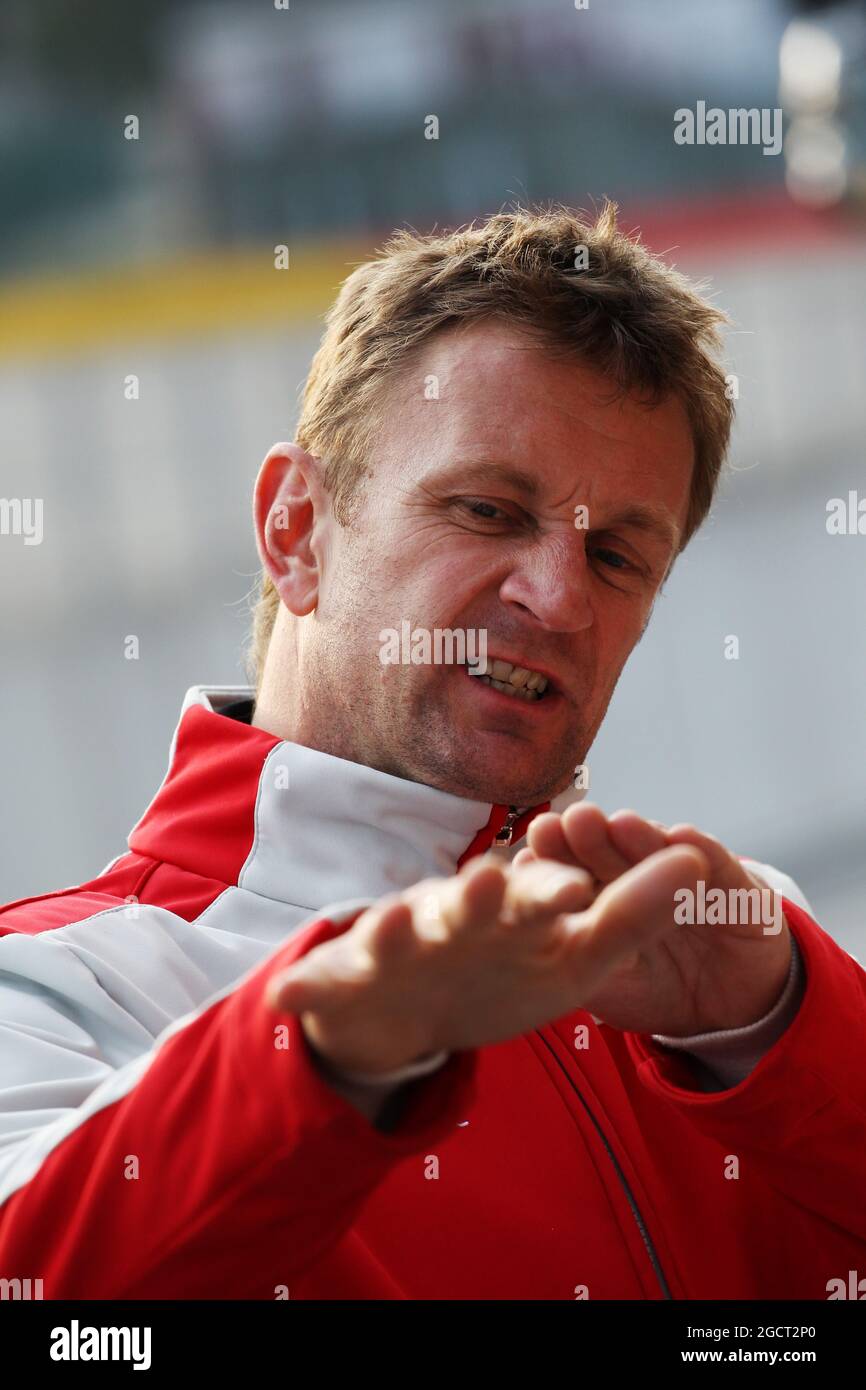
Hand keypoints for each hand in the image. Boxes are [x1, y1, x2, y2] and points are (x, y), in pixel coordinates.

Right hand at [265, 841, 713, 1073]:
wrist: (409, 1007)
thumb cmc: (500, 969)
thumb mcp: (575, 956)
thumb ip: (634, 912)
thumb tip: (701, 859)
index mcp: (510, 911)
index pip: (537, 896)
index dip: (554, 889)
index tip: (580, 885)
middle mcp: (452, 917)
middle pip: (465, 904)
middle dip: (476, 895)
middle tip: (490, 884)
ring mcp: (396, 946)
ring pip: (393, 933)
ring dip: (393, 927)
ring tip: (394, 922)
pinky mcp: (348, 979)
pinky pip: (322, 983)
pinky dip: (305, 989)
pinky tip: (286, 997)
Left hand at [512, 802, 792, 1035]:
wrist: (731, 1010)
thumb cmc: (657, 987)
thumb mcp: (608, 986)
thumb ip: (574, 964)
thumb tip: (517, 942)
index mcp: (605, 893)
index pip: (575, 871)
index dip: (555, 860)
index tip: (531, 853)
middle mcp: (642, 874)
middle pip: (611, 851)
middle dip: (591, 836)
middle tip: (573, 822)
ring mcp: (688, 877)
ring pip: (660, 852)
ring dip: (640, 838)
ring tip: (621, 825)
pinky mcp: (738, 888)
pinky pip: (719, 868)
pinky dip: (702, 852)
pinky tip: (685, 838)